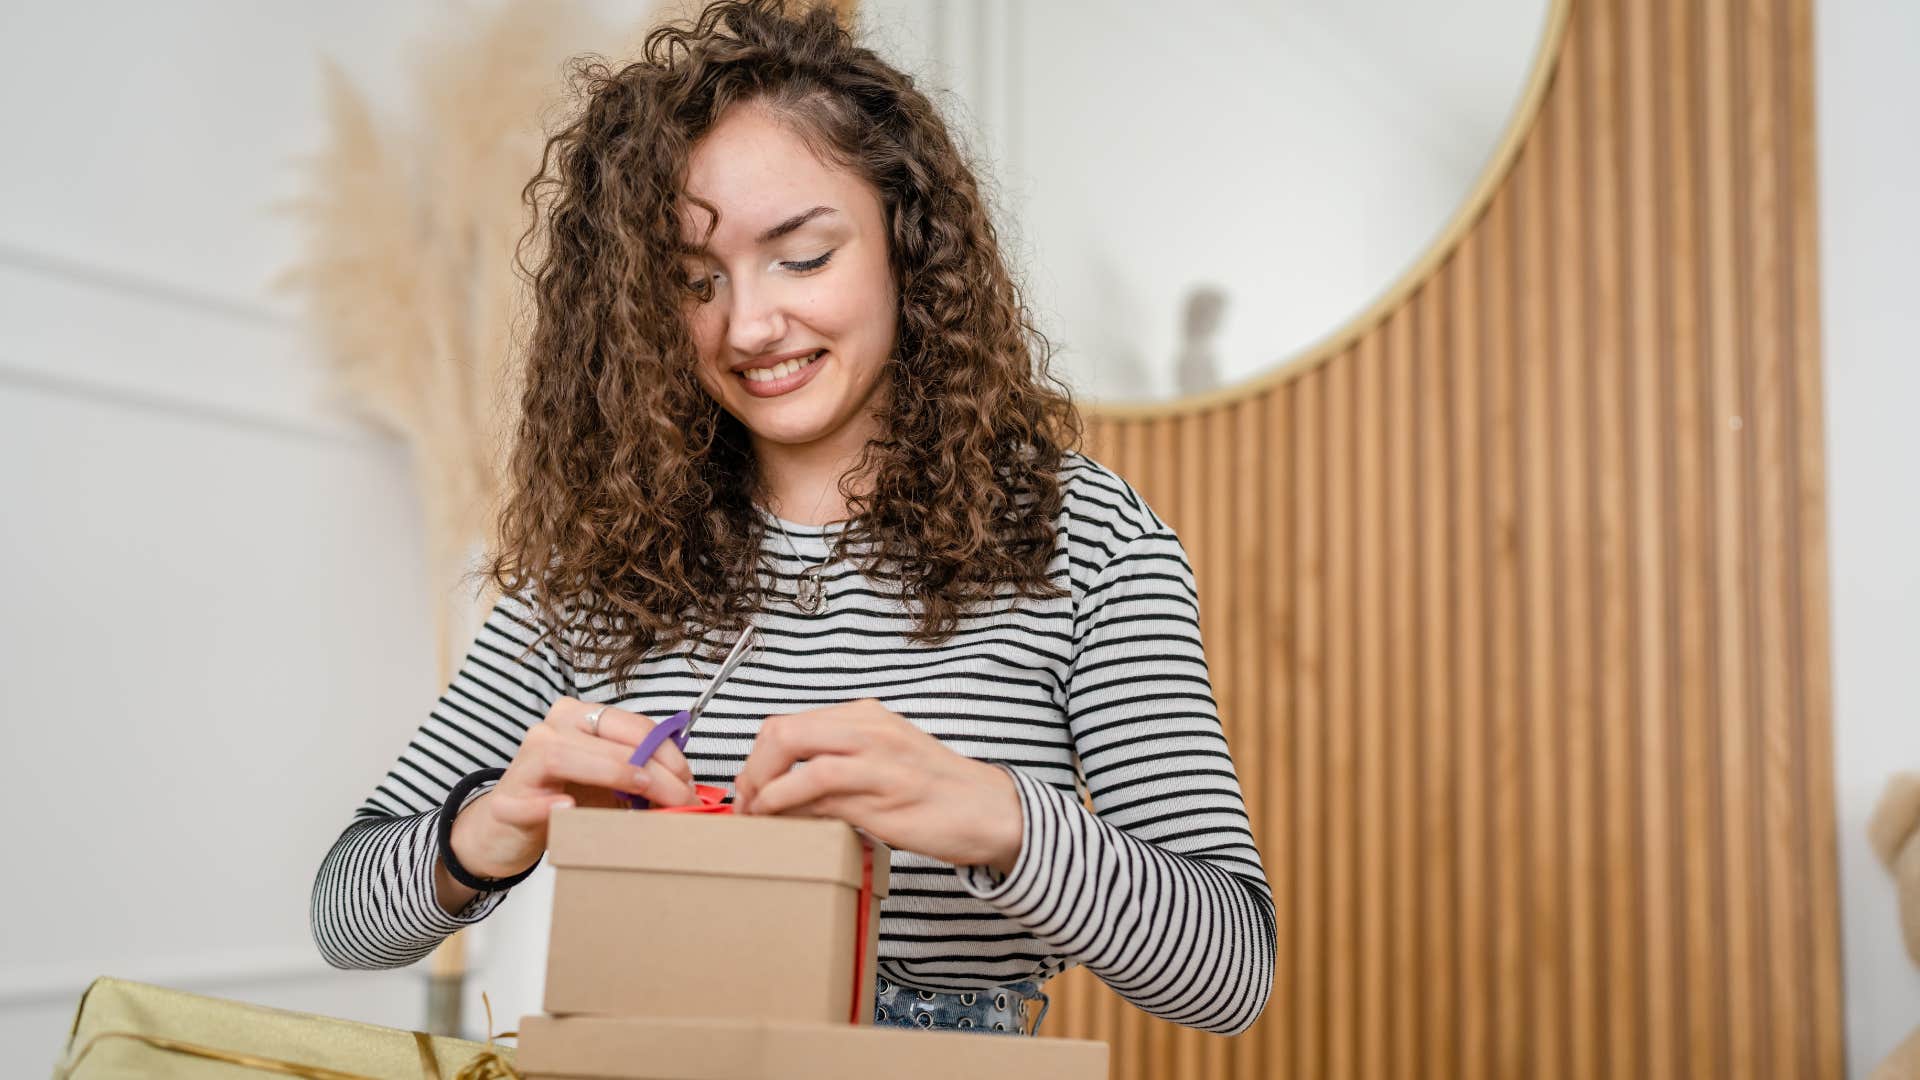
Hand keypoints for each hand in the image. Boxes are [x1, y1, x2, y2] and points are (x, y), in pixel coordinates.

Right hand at [449, 698, 699, 880]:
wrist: (509, 831)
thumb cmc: (565, 800)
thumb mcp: (610, 784)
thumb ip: (642, 776)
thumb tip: (688, 787)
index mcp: (579, 718)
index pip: (631, 725)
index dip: (666, 752)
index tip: (689, 781)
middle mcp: (550, 730)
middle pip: (607, 740)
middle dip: (653, 770)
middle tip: (680, 799)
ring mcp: (524, 762)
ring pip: (564, 756)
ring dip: (611, 775)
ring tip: (642, 796)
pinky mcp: (506, 801)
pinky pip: (530, 800)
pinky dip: (550, 806)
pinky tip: (569, 809)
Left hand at [731, 699, 1023, 872]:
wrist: (987, 810)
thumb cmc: (933, 792)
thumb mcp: (880, 765)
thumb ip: (833, 769)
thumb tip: (777, 791)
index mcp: (865, 715)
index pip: (788, 723)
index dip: (757, 757)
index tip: (749, 787)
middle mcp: (868, 727)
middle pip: (782, 732)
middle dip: (752, 769)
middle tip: (746, 802)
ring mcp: (875, 758)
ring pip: (795, 755)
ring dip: (763, 790)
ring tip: (757, 816)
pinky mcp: (882, 793)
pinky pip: (818, 790)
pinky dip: (787, 804)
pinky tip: (781, 820)